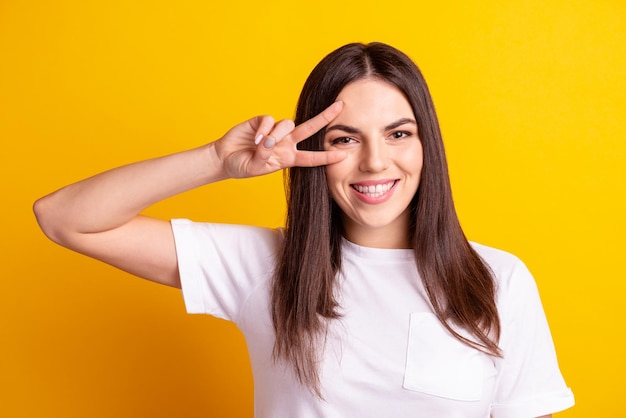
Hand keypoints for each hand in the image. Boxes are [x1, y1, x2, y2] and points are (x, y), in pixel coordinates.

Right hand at [214, 101, 346, 177]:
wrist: (224, 158)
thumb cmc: (242, 165)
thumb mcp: (255, 167)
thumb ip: (264, 157)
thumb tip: (270, 141)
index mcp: (288, 158)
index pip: (312, 157)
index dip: (327, 157)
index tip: (343, 155)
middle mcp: (285, 142)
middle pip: (310, 128)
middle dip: (325, 117)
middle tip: (341, 106)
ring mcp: (275, 131)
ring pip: (288, 124)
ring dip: (277, 134)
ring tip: (262, 145)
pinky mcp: (262, 121)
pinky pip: (269, 120)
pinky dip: (264, 129)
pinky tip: (255, 138)